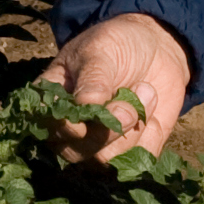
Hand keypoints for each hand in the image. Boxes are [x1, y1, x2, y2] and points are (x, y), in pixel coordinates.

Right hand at [36, 12, 189, 162]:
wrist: (157, 45)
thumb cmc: (118, 44)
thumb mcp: (100, 50)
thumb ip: (92, 78)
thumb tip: (84, 104)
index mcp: (53, 100)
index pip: (46, 125)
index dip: (62, 129)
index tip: (82, 122)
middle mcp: (71, 128)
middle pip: (75, 152)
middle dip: (104, 133)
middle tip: (128, 108)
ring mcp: (101, 142)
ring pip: (106, 160)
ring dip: (131, 130)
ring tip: (146, 90)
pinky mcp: (132, 148)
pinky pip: (138, 158)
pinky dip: (150, 134)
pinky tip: (152, 104)